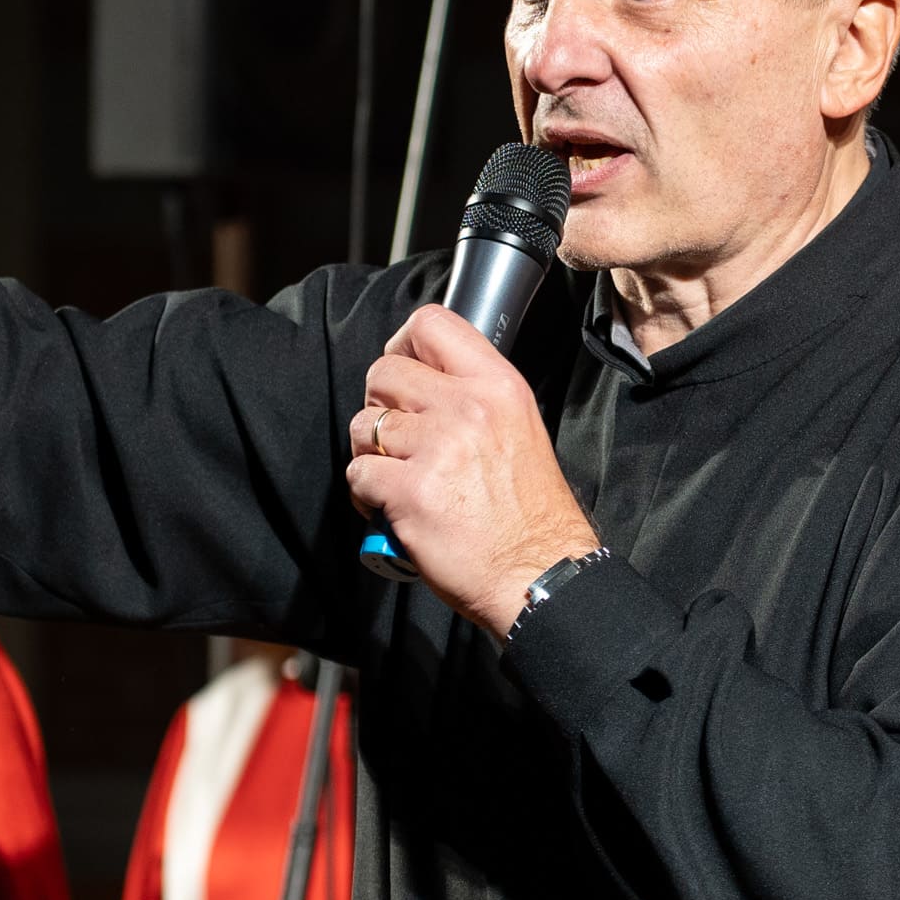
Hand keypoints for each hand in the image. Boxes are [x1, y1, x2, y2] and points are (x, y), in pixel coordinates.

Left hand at [344, 305, 598, 635]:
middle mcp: (467, 408)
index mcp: (498, 386)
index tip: (402, 371)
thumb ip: (476, 399)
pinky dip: (365, 493)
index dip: (402, 344)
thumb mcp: (522, 429)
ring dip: (369, 452)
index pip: (431, 324)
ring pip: (363, 425)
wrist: (541, 575)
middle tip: (397, 437)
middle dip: (379, 404)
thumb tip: (425, 385)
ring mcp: (436, 448)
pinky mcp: (410, 491)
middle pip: (384, 371)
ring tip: (394, 477)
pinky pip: (358, 473)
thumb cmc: (532, 515)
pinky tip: (390, 507)